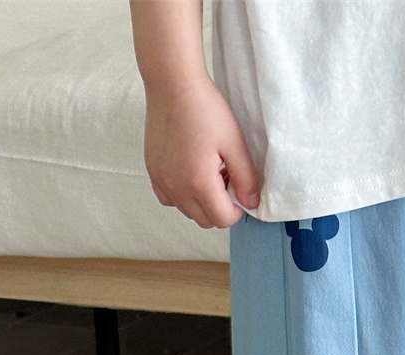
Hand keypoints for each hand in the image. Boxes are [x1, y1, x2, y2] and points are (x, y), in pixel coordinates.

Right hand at [143, 76, 259, 227]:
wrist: (173, 84)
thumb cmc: (204, 108)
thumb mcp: (235, 143)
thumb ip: (246, 178)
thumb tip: (251, 203)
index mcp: (199, 182)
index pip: (223, 220)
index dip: (237, 209)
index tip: (240, 189)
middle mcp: (176, 187)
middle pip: (205, 220)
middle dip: (221, 207)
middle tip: (226, 178)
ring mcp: (161, 180)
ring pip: (187, 211)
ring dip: (202, 201)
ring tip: (210, 172)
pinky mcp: (153, 171)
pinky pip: (169, 199)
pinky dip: (183, 195)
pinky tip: (191, 172)